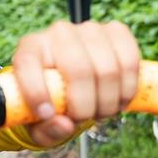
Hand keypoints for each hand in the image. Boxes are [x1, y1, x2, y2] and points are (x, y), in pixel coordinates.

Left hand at [11, 20, 139, 146]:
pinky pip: (130, 61)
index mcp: (29, 50)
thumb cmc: (52, 102)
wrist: (74, 81)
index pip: (27, 63)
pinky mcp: (116, 31)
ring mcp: (89, 29)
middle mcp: (58, 33)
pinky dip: (128, 89)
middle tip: (83, 119)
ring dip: (108, 102)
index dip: (36, 92)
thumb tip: (65, 125)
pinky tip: (118, 100)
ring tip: (101, 112)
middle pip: (78, 70)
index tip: (46, 115)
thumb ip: (46, 129)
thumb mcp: (40, 123)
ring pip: (108, 70)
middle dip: (85, 107)